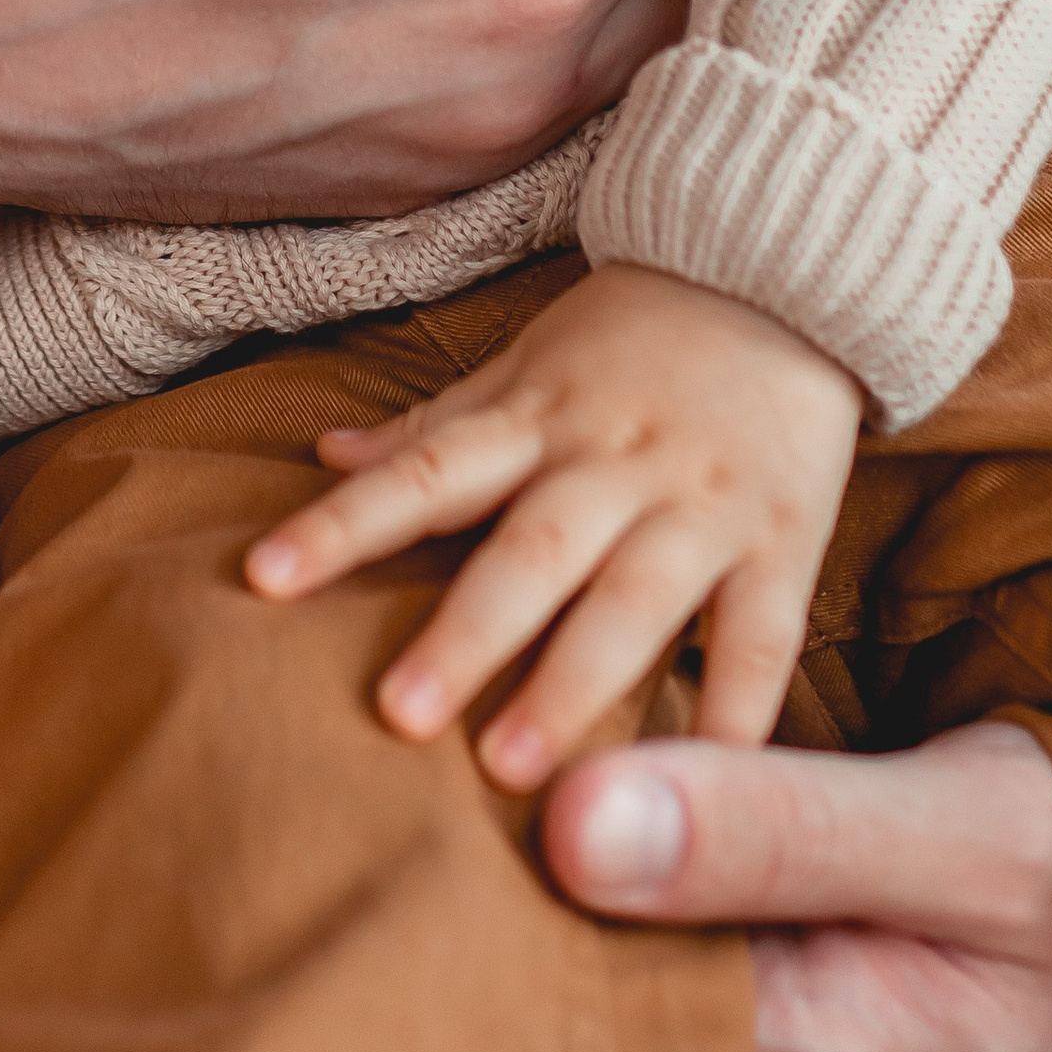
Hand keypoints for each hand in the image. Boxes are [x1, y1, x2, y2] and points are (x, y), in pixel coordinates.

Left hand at [245, 264, 859, 785]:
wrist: (787, 270)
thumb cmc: (636, 334)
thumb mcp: (529, 361)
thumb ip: (436, 422)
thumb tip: (323, 452)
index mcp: (539, 417)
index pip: (425, 471)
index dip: (342, 523)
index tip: (263, 579)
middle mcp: (613, 461)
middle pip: (529, 549)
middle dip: (464, 633)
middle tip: (399, 716)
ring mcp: (702, 503)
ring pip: (632, 600)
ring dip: (571, 685)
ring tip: (514, 774)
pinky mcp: (784, 541)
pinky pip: (761, 638)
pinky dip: (734, 711)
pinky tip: (703, 781)